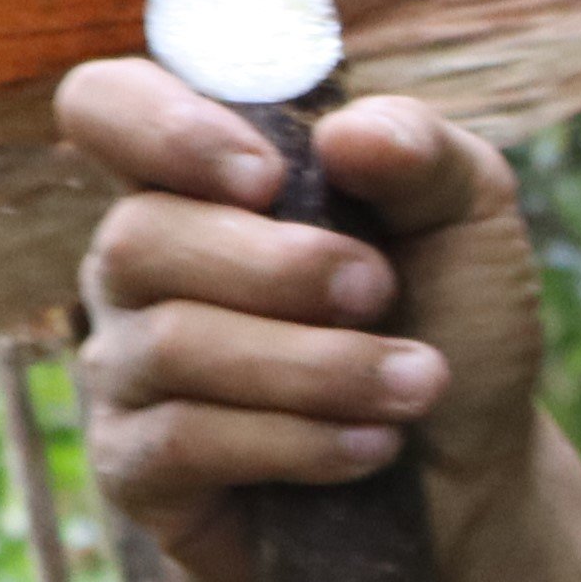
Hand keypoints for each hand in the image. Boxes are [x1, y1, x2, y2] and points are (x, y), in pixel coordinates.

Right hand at [62, 60, 563, 581]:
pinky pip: (180, 441)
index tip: (268, 176)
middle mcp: (140, 265)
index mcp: (199, 179)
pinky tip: (370, 448)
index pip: (104, 107)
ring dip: (313, 365)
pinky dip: (292, 441)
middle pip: (138, 235)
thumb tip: (346, 133)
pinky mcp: (135, 469)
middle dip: (278, 267)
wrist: (476, 473)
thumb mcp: (468, 218)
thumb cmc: (453, 324)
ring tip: (416, 384)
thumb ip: (420, 153)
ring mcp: (127, 368)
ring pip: (171, 343)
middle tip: (380, 291)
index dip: (158, 124)